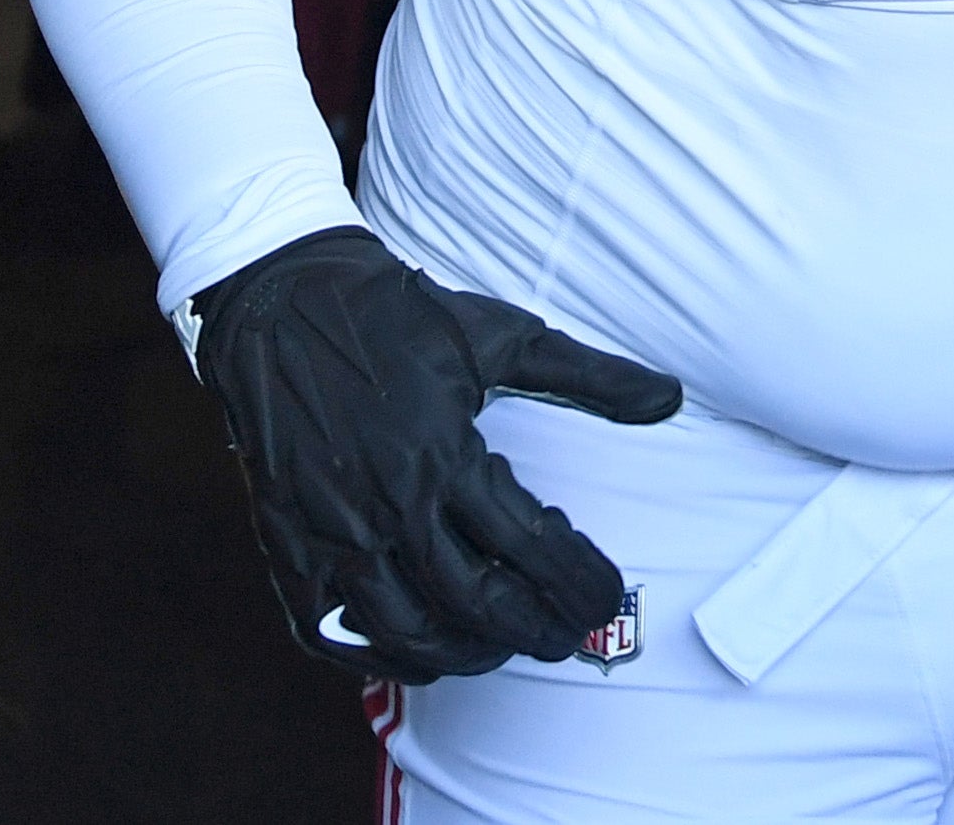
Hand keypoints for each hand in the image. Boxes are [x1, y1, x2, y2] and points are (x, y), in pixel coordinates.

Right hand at [192, 226, 681, 681]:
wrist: (281, 295)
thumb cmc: (398, 315)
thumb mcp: (502, 335)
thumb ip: (590, 376)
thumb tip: (672, 397)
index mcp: (443, 452)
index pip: (530, 548)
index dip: (579, 583)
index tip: (606, 596)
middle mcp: (388, 503)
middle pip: (475, 607)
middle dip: (534, 632)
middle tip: (565, 637)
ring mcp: (331, 531)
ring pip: (406, 634)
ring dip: (464, 654)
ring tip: (498, 643)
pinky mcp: (285, 542)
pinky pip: (331, 633)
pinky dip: (379, 657)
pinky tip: (416, 648)